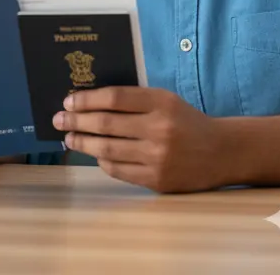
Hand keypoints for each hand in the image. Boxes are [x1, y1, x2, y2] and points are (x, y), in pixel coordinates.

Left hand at [52, 86, 227, 192]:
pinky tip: (94, 154)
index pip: (113, 98)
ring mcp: (158, 158)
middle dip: (76, 121)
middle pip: (106, 124)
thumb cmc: (185, 120)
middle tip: (58, 119)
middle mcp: (159, 130)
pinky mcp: (158, 181)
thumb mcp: (163, 99)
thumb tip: (88, 102)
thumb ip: (132, 99)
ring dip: (82, 143)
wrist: (222, 152)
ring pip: (108, 150)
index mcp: (160, 103)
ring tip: (69, 137)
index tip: (68, 101)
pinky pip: (119, 171)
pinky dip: (102, 161)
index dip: (87, 99)